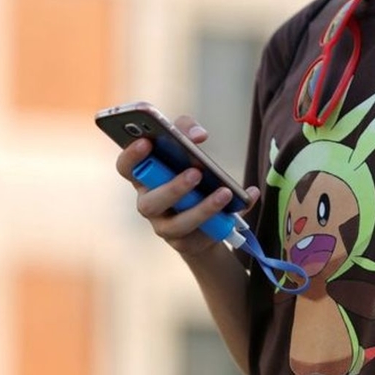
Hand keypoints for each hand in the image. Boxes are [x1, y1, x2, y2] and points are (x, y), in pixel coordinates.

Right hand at [115, 115, 260, 257]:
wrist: (201, 218)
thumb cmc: (188, 174)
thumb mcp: (186, 148)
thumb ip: (186, 131)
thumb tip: (199, 135)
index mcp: (144, 178)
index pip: (126, 168)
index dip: (131, 156)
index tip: (146, 142)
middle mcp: (149, 204)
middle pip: (150, 201)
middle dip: (173, 188)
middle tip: (196, 172)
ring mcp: (165, 226)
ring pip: (179, 223)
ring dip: (203, 208)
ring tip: (225, 192)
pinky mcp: (186, 242)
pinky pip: (207, 232)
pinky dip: (230, 215)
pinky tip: (247, 198)